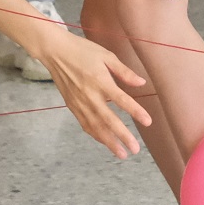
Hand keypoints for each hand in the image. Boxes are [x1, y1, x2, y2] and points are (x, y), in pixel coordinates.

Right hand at [27, 29, 152, 157]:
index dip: (135, 111)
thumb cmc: (83, 51)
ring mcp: (79, 103)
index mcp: (100, 81)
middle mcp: (89, 95)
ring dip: (109, 142)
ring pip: (95, 127)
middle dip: (122, 136)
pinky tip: (105, 142)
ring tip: (122, 153)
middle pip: (108, 120)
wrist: (55, 52)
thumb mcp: (106, 55)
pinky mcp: (72, 106)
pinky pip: (85, 124)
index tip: (148, 122)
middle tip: (135, 149)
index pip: (121, 100)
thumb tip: (141, 83)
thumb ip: (124, 72)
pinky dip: (95, 135)